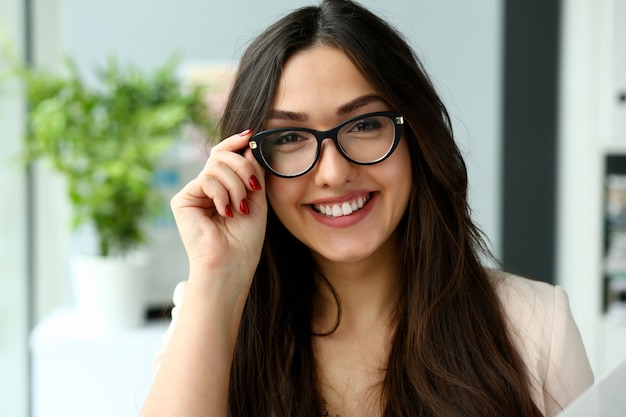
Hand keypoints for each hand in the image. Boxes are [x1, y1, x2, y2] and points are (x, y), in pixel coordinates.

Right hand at [170, 129, 266, 281]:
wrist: (232, 263)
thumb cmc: (246, 238)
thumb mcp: (256, 197)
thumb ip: (252, 171)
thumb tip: (248, 143)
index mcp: (223, 186)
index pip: (225, 154)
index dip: (236, 142)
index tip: (251, 136)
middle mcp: (206, 187)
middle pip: (222, 155)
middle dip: (243, 167)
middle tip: (253, 188)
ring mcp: (194, 193)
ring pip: (216, 165)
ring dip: (236, 185)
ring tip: (240, 208)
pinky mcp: (183, 200)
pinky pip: (206, 179)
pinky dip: (222, 193)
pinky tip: (225, 211)